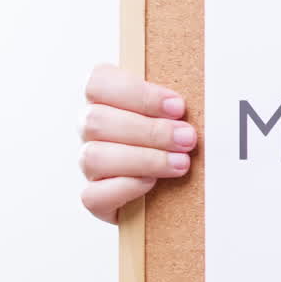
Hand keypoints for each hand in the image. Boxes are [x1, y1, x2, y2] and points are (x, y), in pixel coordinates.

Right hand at [78, 64, 196, 223]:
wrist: (176, 192)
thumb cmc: (176, 139)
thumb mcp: (176, 115)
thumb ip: (174, 105)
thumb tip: (193, 104)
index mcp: (103, 97)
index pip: (98, 83)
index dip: (138, 94)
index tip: (178, 107)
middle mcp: (88, 128)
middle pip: (96, 121)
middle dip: (149, 130)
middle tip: (187, 138)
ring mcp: (87, 164)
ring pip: (93, 157)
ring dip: (144, 159)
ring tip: (181, 163)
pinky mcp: (94, 198)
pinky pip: (93, 195)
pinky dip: (126, 187)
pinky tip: (152, 183)